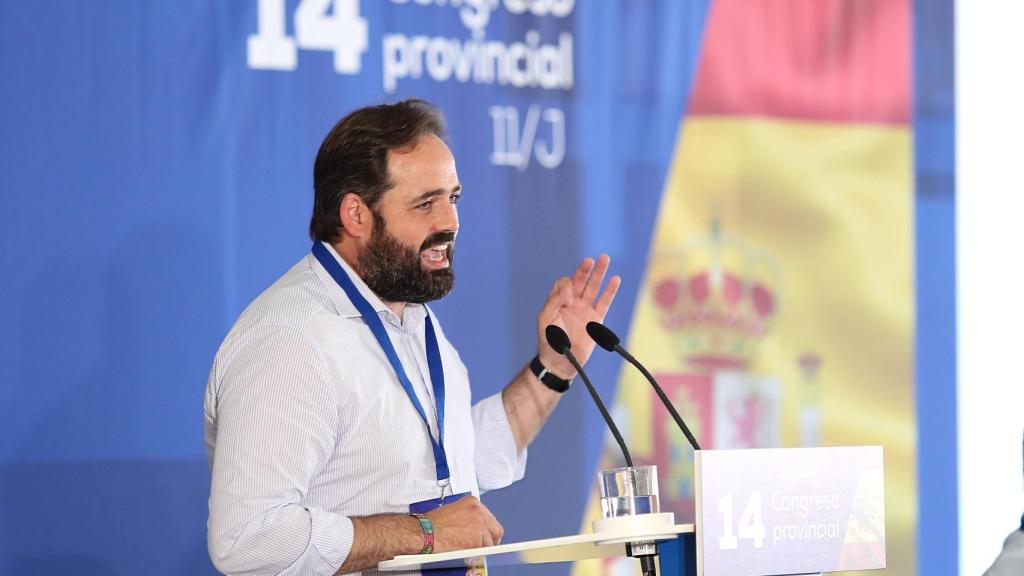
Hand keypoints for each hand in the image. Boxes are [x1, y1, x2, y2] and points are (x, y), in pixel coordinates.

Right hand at [426, 496, 503, 551]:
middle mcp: (479, 512)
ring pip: (490, 542)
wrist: (424, 532)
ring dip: (482, 547)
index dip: (486, 529)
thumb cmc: (432, 523)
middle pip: (496, 529)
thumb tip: (472, 526)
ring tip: (470, 550)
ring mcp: (479, 526)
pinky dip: (477, 554)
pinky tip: (467, 553)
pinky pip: (483, 551)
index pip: (489, 518)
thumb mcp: (453, 511)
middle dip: (491, 539)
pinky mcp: (476, 540)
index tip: (484, 535)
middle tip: (484, 546)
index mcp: (473, 502)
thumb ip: (467, 516)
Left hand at [536, 254, 620, 378]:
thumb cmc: (549, 341)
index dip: (567, 286)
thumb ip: (554, 302)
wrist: (561, 361)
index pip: (564, 283)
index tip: (568, 299)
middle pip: (580, 280)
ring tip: (605, 258)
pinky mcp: (596, 320)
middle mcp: (572, 303)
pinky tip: (615, 279)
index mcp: (558, 301)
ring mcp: (585, 310)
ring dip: (598, 273)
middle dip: (585, 269)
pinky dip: (610, 291)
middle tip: (590, 260)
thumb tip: (569, 290)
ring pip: (593, 287)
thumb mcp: (546, 319)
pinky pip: (604, 302)